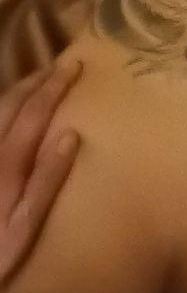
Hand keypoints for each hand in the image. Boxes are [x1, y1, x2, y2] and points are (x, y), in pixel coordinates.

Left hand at [0, 63, 81, 283]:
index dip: (55, 86)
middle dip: (36, 80)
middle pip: (10, 104)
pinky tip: (4, 112)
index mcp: (7, 163)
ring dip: (16, 90)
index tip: (75, 64)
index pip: (35, 112)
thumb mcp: (23, 228)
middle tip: (58, 65)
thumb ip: (47, 181)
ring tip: (36, 80)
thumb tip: (71, 133)